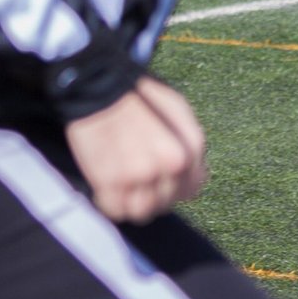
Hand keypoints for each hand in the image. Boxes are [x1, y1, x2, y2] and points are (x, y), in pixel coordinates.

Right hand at [65, 76, 207, 223]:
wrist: (102, 87)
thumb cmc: (141, 96)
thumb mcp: (180, 111)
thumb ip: (190, 141)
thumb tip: (196, 169)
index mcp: (191, 147)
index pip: (193, 188)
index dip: (178, 187)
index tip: (163, 180)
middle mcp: (170, 165)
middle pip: (167, 202)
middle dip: (155, 194)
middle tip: (139, 180)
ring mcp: (140, 175)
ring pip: (144, 211)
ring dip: (134, 202)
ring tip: (125, 185)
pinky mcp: (110, 181)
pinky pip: (116, 210)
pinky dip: (112, 202)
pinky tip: (109, 186)